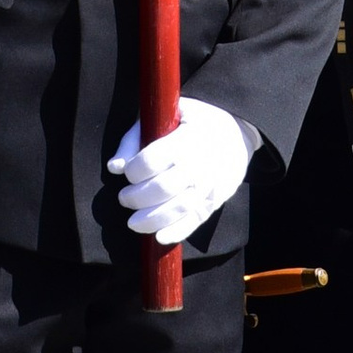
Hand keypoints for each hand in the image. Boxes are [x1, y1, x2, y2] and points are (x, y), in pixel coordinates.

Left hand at [109, 100, 256, 244]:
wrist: (237, 132)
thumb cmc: (192, 121)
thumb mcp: (164, 116)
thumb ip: (135, 139)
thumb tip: (115, 168)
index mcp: (185, 139)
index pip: (150, 162)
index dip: (132, 171)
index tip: (129, 172)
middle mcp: (200, 164)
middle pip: (161, 189)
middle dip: (136, 197)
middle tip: (125, 198)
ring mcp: (210, 185)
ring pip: (177, 210)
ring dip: (150, 220)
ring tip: (133, 221)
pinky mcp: (215, 201)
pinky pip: (195, 221)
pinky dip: (175, 232)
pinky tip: (158, 236)